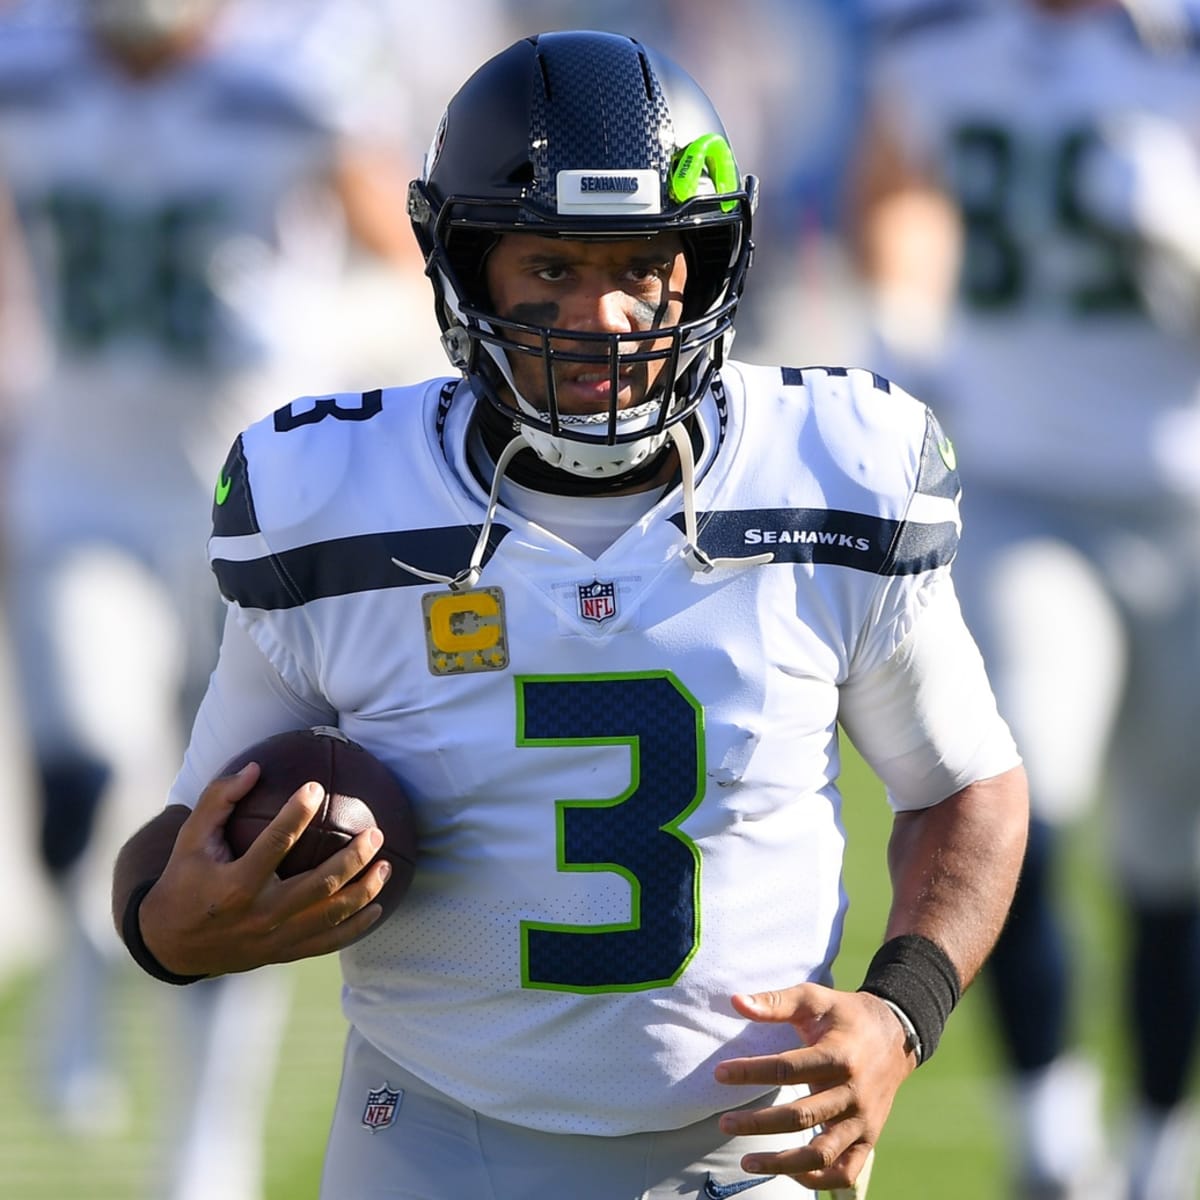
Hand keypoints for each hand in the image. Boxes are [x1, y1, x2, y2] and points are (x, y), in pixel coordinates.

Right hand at [138, 762, 390, 976]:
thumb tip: (256, 767)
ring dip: (364, 890)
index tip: (316, 787)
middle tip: (375, 832)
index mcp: (235, 885)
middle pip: (318, 885)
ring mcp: (274, 938)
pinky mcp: (282, 954)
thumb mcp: (190, 838)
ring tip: (387, 864)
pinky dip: (356, 927)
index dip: (295, 814)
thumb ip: (219, 800)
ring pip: (330, 916)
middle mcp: (259, 914)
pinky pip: (328, 943)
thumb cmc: (185, 879)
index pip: (274, 844)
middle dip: (353, 858)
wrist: (170, 944)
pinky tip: (378, 907)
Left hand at [714, 983, 915, 1192]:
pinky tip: (789, 1174)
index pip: (787, 1068)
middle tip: (724, 1123)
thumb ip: (775, 1002)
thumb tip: (735, 1002)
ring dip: (782, 1162)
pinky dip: (818, 1179)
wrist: (895, 1035)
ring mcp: (863, 1120)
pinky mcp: (869, 1138)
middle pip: (800, 1116)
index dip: (750, 1072)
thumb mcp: (813, 999)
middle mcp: (853, 1092)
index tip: (719, 1074)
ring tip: (747, 1161)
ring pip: (822, 1152)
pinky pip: (845, 1171)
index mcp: (839, 1055)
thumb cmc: (844, 1015)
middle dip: (757, 1123)